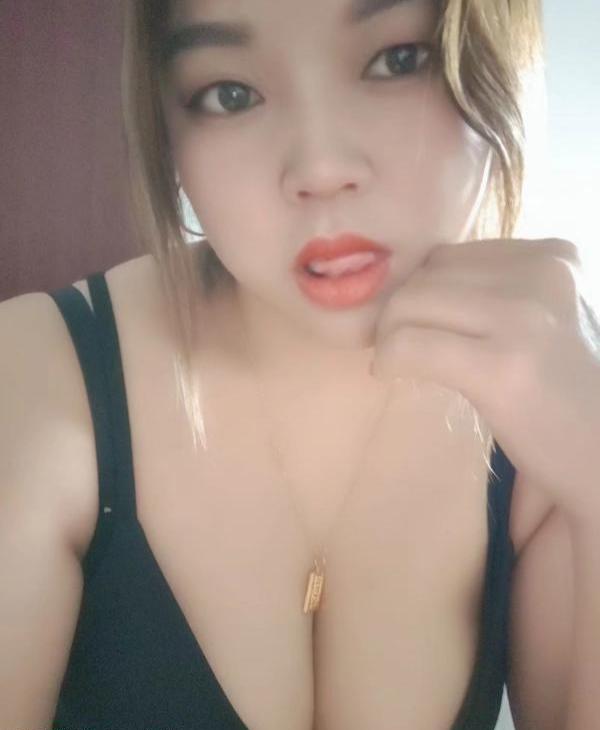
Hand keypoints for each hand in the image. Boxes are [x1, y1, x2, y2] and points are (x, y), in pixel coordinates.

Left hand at [371, 237, 599, 523]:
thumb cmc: (569, 398)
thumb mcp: (544, 321)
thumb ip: (496, 293)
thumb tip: (413, 287)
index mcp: (554, 257)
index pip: (452, 256)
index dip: (421, 290)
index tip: (413, 324)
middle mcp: (543, 273)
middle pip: (428, 274)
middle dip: (399, 311)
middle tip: (394, 345)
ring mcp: (524, 317)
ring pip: (411, 302)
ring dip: (387, 333)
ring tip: (393, 361)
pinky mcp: (501, 365)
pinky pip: (411, 343)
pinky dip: (388, 357)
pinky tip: (388, 373)